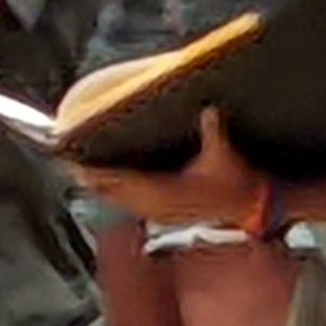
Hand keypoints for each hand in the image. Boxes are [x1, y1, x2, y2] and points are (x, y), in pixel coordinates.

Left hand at [75, 108, 267, 228]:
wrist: (253, 210)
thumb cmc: (239, 182)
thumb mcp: (225, 156)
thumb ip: (213, 132)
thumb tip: (208, 109)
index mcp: (168, 191)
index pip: (127, 182)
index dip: (102, 176)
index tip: (80, 167)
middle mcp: (161, 205)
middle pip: (118, 195)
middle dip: (95, 182)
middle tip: (71, 168)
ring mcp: (164, 213)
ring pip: (125, 204)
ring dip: (104, 192)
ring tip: (83, 177)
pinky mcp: (170, 216)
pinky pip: (137, 208)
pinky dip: (120, 199)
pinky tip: (111, 193)